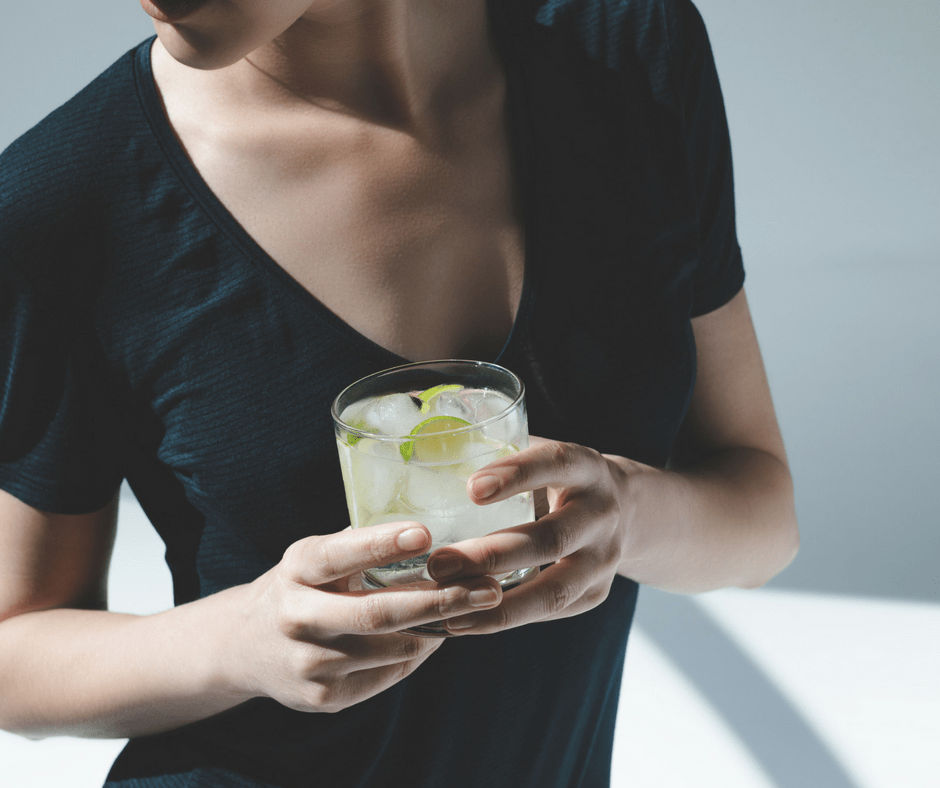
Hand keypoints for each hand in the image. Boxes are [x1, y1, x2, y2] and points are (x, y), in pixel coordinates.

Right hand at [228, 522, 502, 711]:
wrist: (242, 647)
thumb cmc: (299, 587)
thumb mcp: (315, 557)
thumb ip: (360, 546)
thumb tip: (430, 535)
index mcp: (296, 570)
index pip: (340, 555)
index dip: (382, 544)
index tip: (425, 534)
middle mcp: (297, 617)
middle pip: (378, 613)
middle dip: (441, 602)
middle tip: (488, 589)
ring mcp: (309, 663)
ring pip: (392, 648)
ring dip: (439, 629)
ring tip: (474, 607)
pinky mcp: (322, 698)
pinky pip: (388, 673)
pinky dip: (418, 652)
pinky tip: (435, 635)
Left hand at [425, 437, 626, 633]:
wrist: (623, 510)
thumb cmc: (555, 478)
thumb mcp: (539, 454)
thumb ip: (494, 451)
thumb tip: (419, 445)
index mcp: (584, 467)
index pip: (554, 464)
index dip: (516, 476)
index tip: (472, 489)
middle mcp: (601, 514)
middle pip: (549, 540)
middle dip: (491, 555)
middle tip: (438, 564)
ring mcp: (603, 559)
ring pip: (553, 590)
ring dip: (496, 603)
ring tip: (446, 606)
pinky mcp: (595, 594)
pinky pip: (547, 613)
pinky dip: (503, 619)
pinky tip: (462, 622)